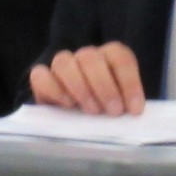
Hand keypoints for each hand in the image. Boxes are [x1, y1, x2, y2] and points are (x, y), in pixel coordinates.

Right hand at [29, 43, 145, 115]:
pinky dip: (54, 89)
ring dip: (79, 87)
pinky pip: (40, 75)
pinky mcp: (42, 80)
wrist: (81, 118)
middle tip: (113, 111)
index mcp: (110, 57)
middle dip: (104, 85)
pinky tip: (67, 105)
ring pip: (63, 61)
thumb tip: (132, 113)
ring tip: (92, 111)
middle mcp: (86, 57)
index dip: (129, 82)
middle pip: (90, 57)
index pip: (119, 58)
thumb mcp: (122, 105)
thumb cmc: (107, 110)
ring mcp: (62, 65)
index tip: (135, 109)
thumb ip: (127, 104)